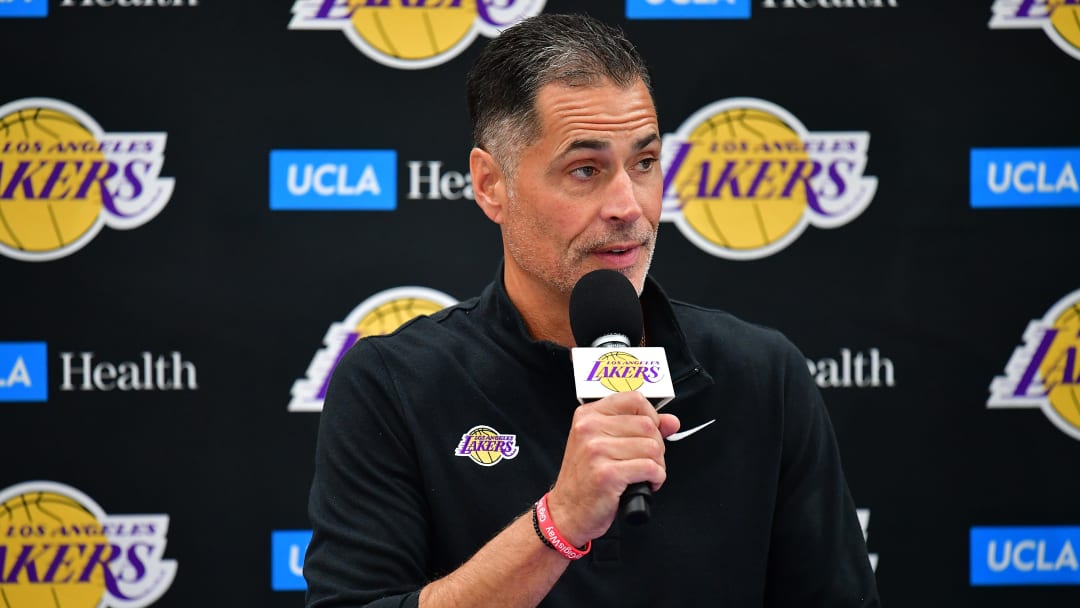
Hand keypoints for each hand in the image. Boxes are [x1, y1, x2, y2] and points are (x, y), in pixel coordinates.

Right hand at [546, 392, 679, 546]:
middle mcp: (589, 428)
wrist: (567, 511)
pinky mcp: (607, 473)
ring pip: (652, 447)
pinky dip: (656, 478)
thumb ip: (638, 428)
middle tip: (646, 461)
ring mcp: (596, 450)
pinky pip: (650, 468)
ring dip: (658, 465)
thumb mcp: (605, 444)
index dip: (650, 416)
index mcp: (588, 415)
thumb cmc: (586, 478)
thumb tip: (671, 421)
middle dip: (656, 446)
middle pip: (648, 425)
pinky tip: (645, 483)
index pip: (634, 399)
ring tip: (644, 474)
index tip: (649, 433)